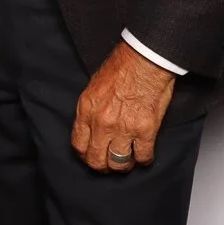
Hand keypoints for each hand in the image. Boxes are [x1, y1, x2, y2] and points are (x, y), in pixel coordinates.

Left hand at [70, 42, 175, 173]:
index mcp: (87, 109)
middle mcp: (102, 123)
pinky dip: (144, 159)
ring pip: (118, 163)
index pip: (78, 144)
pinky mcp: (145, 131)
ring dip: (123, 165)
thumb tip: (92, 125)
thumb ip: (91, 109)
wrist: (145, 59)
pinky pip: (142, 156)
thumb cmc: (123, 66)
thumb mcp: (94, 85)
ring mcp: (123, 128)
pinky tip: (144, 155)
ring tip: (127, 160)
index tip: (91, 155)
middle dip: (102, 165)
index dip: (85, 154)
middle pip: (96, 160)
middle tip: (109, 164)